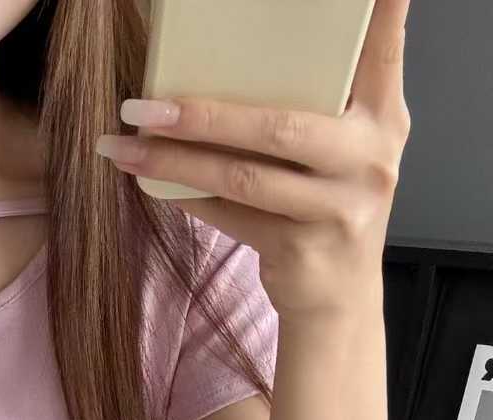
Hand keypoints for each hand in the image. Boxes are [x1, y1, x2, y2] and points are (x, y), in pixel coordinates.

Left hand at [95, 0, 411, 320]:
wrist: (338, 299)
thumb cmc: (327, 210)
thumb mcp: (337, 152)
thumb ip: (310, 111)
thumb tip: (219, 72)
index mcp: (382, 116)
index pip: (383, 52)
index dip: (381, 15)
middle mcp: (370, 156)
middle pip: (278, 126)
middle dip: (202, 115)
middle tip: (142, 107)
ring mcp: (339, 206)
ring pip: (244, 176)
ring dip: (177, 162)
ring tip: (127, 149)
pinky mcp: (303, 247)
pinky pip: (233, 216)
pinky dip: (190, 198)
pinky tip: (154, 185)